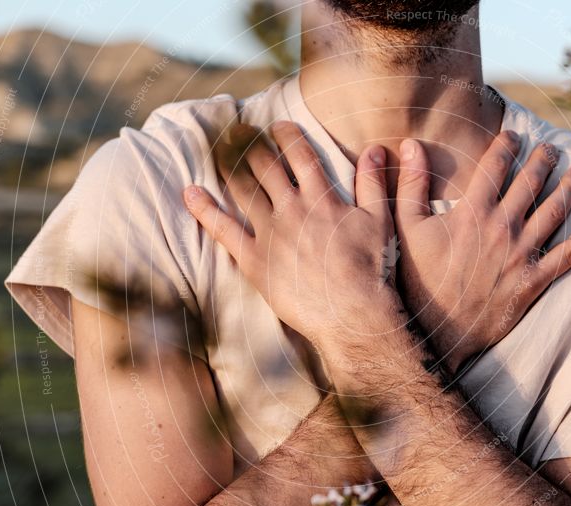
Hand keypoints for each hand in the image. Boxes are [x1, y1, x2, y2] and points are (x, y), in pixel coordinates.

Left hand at [183, 121, 400, 361]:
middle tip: (238, 131)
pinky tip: (190, 193)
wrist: (353, 313)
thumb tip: (374, 149)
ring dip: (227, 166)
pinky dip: (205, 209)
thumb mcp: (380, 221)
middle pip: (265, 166)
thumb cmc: (371, 269)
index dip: (287, 135)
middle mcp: (291, 209)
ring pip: (242, 190)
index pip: (300, 154)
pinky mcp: (255, 260)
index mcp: (321, 197)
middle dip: (250, 144)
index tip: (277, 126)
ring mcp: (270, 234)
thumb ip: (373, 183)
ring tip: (217, 150)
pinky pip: (224, 230)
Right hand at [393, 132, 570, 371]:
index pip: (495, 166)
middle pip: (531, 182)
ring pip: (555, 210)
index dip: (507, 145)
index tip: (515, 135)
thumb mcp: (405, 228)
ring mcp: (521, 253)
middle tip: (552, 148)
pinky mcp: (534, 279)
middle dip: (544, 160)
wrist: (435, 330)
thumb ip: (410, 184)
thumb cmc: (417, 279)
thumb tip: (409, 145)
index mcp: (471, 211)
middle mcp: (502, 227)